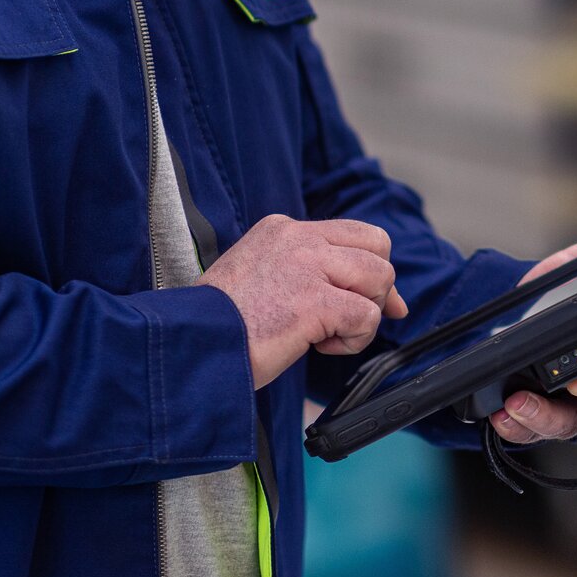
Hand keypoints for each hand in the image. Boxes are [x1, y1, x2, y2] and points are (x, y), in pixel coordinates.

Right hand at [197, 215, 407, 388]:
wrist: (191, 342)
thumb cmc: (222, 323)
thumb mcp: (263, 278)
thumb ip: (313, 274)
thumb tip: (385, 299)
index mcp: (283, 230)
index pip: (354, 233)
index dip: (370, 270)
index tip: (369, 300)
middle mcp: (299, 239)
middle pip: (378, 245)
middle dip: (377, 286)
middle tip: (352, 318)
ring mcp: (308, 265)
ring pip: (380, 276)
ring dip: (365, 313)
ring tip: (329, 333)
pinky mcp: (315, 301)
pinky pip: (367, 315)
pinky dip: (354, 339)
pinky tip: (320, 346)